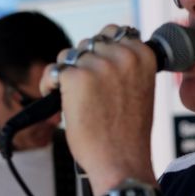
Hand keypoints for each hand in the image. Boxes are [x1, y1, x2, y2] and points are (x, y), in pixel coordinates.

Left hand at [40, 25, 157, 195]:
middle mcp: (123, 55)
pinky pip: (53, 71)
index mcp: (144, 55)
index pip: (117, 33)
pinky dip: (50, 86)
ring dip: (68, 73)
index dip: (105, 50)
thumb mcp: (140, 90)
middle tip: (87, 92)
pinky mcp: (75, 77)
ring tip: (76, 99)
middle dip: (85, 63)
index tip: (102, 71)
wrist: (121, 162)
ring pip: (70, 55)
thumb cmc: (129, 134)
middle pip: (90, 42)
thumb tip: (100, 46)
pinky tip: (59, 102)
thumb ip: (126, 66)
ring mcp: (98, 65)